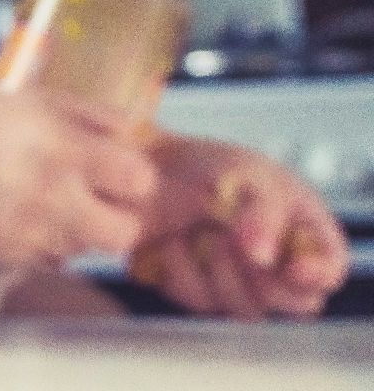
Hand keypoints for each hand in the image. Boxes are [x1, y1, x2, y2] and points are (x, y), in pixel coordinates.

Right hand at [0, 89, 156, 266]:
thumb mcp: (44, 101)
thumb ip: (96, 117)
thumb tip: (136, 137)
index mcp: (67, 151)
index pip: (139, 181)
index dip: (136, 178)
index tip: (120, 173)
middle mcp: (53, 196)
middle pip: (123, 233)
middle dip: (120, 219)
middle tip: (102, 202)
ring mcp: (30, 230)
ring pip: (88, 248)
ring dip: (81, 229)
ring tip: (56, 204)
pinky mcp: (10, 252)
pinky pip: (53, 257)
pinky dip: (50, 240)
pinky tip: (28, 215)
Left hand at [130, 136, 347, 318]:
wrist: (147, 167)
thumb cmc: (209, 166)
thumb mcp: (248, 173)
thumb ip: (265, 212)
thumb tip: (263, 256)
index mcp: (304, 231)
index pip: (328, 269)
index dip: (315, 274)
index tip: (289, 266)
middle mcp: (279, 265)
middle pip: (296, 303)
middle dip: (262, 275)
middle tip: (229, 239)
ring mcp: (241, 283)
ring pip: (247, 309)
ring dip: (218, 268)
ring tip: (199, 230)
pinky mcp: (200, 292)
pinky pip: (199, 302)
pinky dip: (182, 269)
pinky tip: (172, 241)